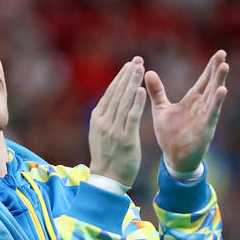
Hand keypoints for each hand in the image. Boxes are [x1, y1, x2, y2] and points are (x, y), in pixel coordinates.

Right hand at [88, 56, 147, 186]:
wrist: (107, 178)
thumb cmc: (107, 156)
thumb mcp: (101, 133)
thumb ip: (106, 117)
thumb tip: (112, 100)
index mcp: (97, 118)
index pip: (110, 93)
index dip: (120, 77)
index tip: (129, 64)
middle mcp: (104, 121)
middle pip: (117, 93)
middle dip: (127, 75)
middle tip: (137, 60)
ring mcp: (114, 130)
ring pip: (124, 102)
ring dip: (132, 83)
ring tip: (139, 68)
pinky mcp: (125, 139)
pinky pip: (131, 117)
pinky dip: (136, 103)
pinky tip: (141, 90)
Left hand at [145, 50, 228, 173]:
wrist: (173, 158)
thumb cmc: (169, 134)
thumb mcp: (161, 109)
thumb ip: (157, 91)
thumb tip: (147, 72)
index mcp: (192, 101)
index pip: (204, 81)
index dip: (211, 68)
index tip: (219, 53)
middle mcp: (201, 107)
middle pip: (212, 85)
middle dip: (217, 70)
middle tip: (223, 54)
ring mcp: (204, 117)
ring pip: (214, 96)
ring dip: (219, 82)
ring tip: (224, 67)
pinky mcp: (205, 128)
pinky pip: (212, 114)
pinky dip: (217, 103)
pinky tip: (223, 90)